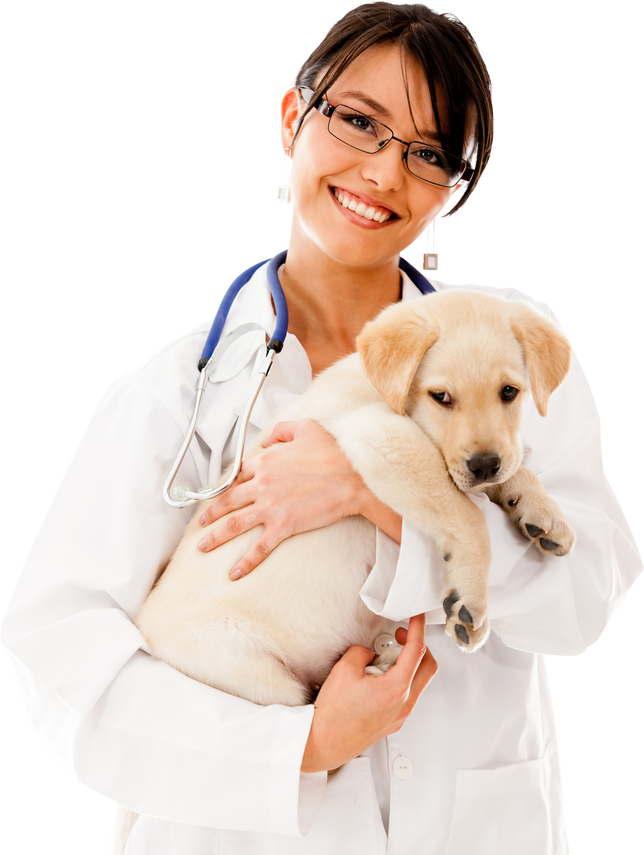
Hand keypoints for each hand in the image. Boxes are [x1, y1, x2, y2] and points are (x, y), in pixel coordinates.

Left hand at [197, 420, 370, 578]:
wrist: (354, 477)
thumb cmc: (334, 452)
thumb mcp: (305, 428)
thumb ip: (282, 430)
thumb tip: (268, 438)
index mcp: (266, 462)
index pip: (238, 474)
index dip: (228, 484)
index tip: (221, 492)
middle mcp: (262, 485)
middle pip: (227, 500)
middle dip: (211, 512)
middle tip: (201, 521)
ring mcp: (270, 507)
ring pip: (233, 524)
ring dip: (215, 536)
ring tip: (203, 546)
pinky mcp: (283, 526)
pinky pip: (259, 547)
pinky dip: (245, 561)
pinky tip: (235, 572)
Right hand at [301, 614, 437, 772]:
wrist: (322, 743)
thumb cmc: (333, 713)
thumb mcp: (345, 668)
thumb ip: (363, 652)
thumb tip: (370, 654)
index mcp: (396, 688)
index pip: (417, 650)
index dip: (417, 628)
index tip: (417, 617)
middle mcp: (403, 704)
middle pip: (428, 667)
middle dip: (418, 646)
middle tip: (400, 636)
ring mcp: (400, 715)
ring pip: (418, 682)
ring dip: (407, 664)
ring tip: (382, 659)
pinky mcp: (392, 723)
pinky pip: (406, 695)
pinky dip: (399, 680)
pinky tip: (377, 678)